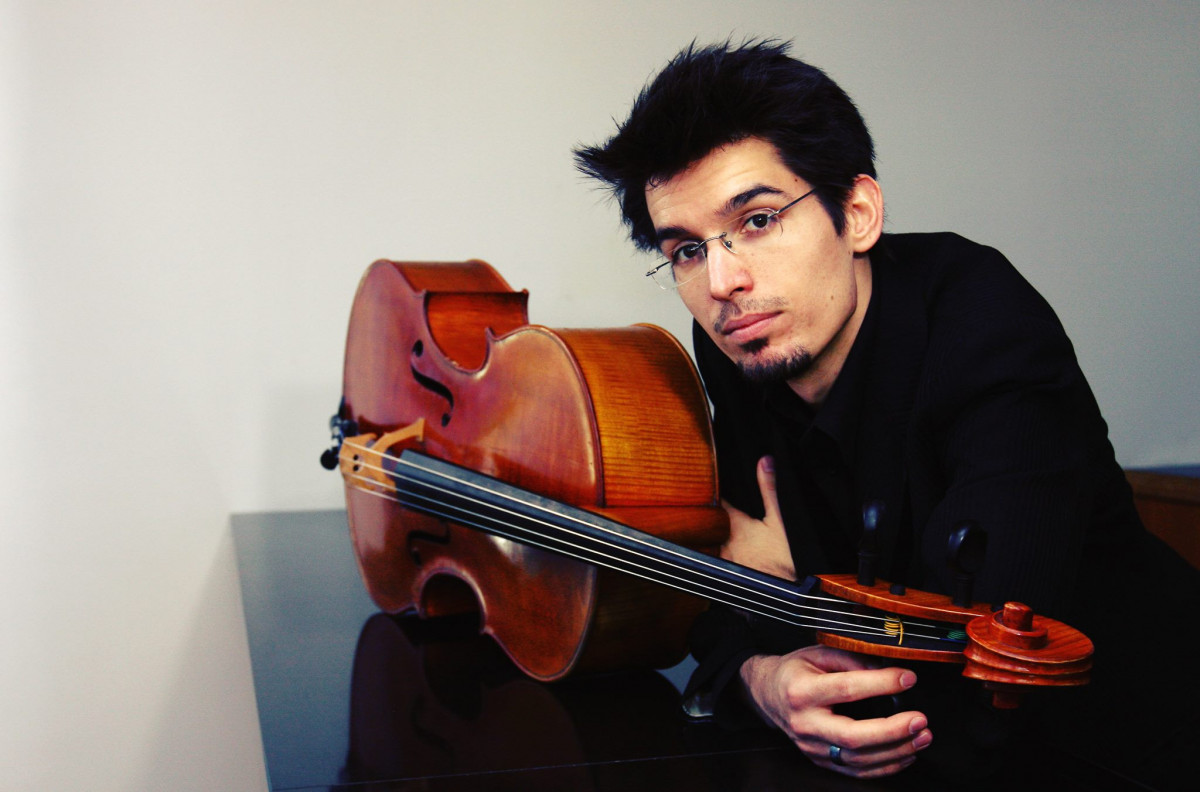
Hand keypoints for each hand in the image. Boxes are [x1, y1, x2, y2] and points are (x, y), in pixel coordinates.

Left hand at [720, 456, 795, 579]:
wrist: (787, 593)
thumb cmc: (786, 558)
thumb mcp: (781, 520)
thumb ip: (770, 489)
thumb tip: (764, 461)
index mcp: (736, 525)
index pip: (719, 503)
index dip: (716, 493)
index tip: (713, 484)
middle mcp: (725, 542)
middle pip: (714, 523)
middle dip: (716, 517)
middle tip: (719, 510)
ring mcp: (724, 560)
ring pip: (715, 543)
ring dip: (719, 537)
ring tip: (725, 534)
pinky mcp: (728, 575)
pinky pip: (720, 561)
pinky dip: (724, 556)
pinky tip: (732, 556)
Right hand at [740, 645, 932, 778]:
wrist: (766, 694)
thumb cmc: (795, 670)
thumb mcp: (817, 653)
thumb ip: (851, 659)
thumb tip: (888, 671)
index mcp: (802, 691)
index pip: (847, 689)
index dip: (881, 684)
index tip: (908, 678)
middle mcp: (805, 723)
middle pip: (853, 736)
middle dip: (892, 731)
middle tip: (920, 721)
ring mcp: (811, 747)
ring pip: (858, 759)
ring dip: (896, 751)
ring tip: (922, 737)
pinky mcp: (820, 760)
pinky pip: (856, 772)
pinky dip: (885, 767)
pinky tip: (906, 754)